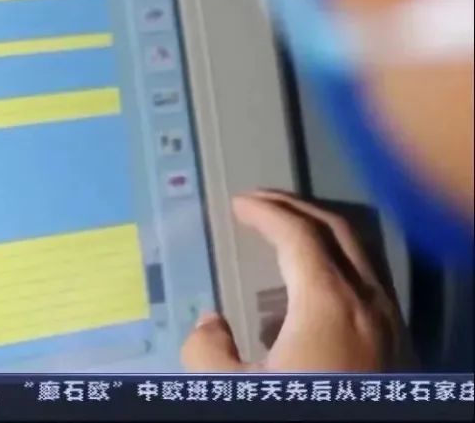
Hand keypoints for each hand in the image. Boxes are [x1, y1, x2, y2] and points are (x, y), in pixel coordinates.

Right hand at [181, 190, 408, 371]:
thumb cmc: (298, 410)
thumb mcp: (233, 390)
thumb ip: (208, 351)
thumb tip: (209, 326)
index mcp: (329, 302)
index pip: (297, 233)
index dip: (265, 211)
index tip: (239, 204)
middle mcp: (369, 303)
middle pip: (337, 230)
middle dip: (295, 208)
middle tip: (261, 204)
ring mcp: (391, 325)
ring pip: (361, 255)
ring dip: (320, 237)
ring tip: (283, 242)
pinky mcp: (399, 349)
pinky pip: (370, 286)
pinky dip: (337, 269)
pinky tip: (308, 299)